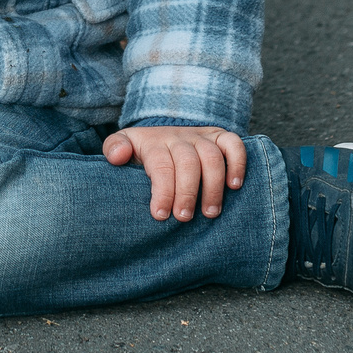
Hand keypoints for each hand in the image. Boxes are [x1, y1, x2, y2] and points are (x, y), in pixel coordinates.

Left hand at [102, 125, 247, 222]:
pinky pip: (234, 144)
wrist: (161, 134)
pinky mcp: (220, 137)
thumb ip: (114, 148)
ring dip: (213, 186)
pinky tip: (234, 186)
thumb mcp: (122, 146)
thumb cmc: (142, 152)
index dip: (162, 191)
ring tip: (210, 213)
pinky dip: (237, 163)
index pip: (161, 165)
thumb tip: (117, 156)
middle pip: (188, 162)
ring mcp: (201, 137)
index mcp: (155, 142)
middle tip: (184, 218)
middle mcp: (180, 137)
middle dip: (187, 192)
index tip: (160, 215)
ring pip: (212, 156)